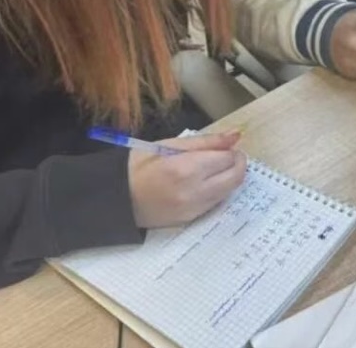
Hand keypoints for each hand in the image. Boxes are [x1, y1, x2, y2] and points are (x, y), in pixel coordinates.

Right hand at [127, 131, 246, 227]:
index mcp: (186, 169)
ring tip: (214, 167)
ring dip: (229, 177)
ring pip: (229, 191)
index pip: (227, 159)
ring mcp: (194, 209)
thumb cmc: (140, 165)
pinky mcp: (191, 219)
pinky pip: (216, 202)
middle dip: (237, 163)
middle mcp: (194, 192)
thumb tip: (235, 135)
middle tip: (227, 155)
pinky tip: (205, 182)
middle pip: (235, 177)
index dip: (231, 150)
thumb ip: (205, 141)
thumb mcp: (169, 144)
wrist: (118, 198)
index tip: (224, 146)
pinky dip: (218, 190)